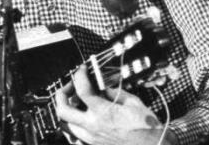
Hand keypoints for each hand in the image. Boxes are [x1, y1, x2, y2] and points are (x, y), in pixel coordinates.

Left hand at [54, 66, 173, 144]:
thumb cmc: (147, 127)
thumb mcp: (132, 102)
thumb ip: (114, 92)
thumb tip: (103, 87)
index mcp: (104, 113)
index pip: (82, 90)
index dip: (79, 76)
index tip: (82, 70)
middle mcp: (93, 126)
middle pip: (62, 110)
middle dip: (61, 94)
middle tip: (70, 86)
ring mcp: (91, 138)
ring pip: (65, 124)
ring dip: (66, 110)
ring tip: (76, 102)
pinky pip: (74, 135)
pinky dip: (73, 125)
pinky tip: (81, 118)